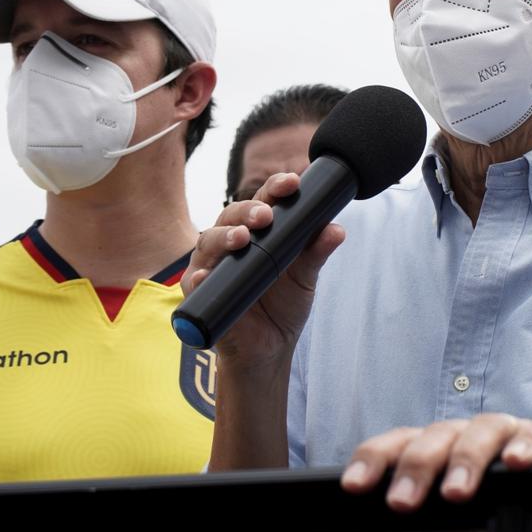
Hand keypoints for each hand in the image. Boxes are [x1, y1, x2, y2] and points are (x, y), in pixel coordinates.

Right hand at [182, 172, 343, 365]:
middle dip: (248, 211)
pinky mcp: (198, 293)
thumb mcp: (305, 276)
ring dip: (224, 237)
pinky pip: (194, 283)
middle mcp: (230, 242)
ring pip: (209, 242)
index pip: (263, 201)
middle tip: (266, 216)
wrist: (269, 348)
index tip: (292, 182)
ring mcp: (211, 266)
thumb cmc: (283, 305)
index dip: (275, 188)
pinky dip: (199, 278)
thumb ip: (316, 251)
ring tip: (241, 238)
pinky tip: (205, 276)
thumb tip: (337, 229)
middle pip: (233, 215)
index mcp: (258, 231)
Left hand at [340, 414, 531, 511]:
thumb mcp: (464, 511)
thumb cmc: (510, 504)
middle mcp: (472, 436)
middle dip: (417, 466)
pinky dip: (528, 445)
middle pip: (437, 436)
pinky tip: (515, 464)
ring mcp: (514, 434)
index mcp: (442, 450)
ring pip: (484, 430)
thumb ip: (428, 515)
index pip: (401, 444)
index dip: (375, 458)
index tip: (353, 486)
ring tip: (455, 493)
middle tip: (401, 504)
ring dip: (467, 458)